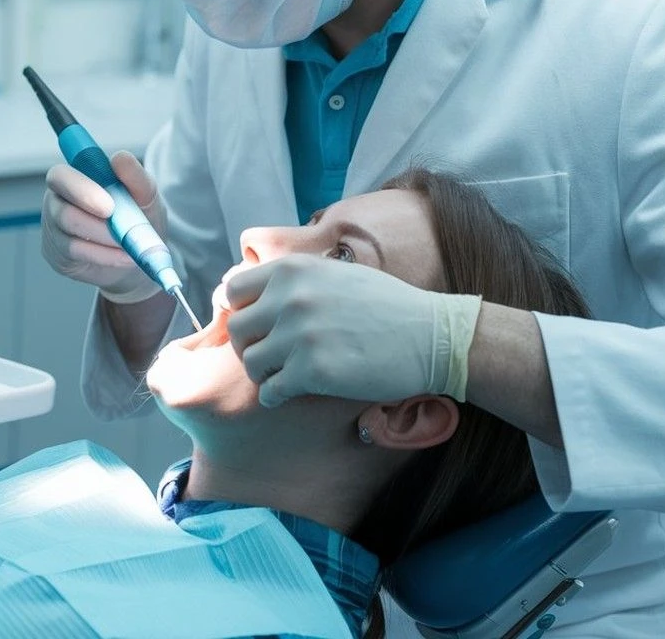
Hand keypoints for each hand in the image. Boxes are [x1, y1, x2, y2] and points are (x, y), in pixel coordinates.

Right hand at [41, 151, 165, 302]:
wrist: (139, 253)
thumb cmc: (138, 214)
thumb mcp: (145, 194)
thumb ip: (135, 176)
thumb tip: (119, 158)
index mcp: (73, 178)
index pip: (61, 177)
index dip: (81, 190)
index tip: (109, 206)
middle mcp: (57, 202)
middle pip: (63, 212)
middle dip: (96, 224)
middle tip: (123, 233)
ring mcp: (54, 232)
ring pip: (72, 237)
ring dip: (105, 240)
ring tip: (130, 244)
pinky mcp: (59, 256)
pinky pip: (78, 256)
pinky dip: (106, 256)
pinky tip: (124, 257)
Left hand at [223, 255, 482, 406]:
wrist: (431, 336)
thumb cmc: (384, 305)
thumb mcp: (333, 273)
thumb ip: (293, 281)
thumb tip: (249, 293)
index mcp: (293, 269)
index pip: (233, 290)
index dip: (242, 311)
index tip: (259, 327)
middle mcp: (291, 297)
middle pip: (236, 329)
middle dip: (250, 345)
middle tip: (272, 356)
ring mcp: (300, 333)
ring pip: (250, 362)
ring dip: (264, 373)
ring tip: (285, 375)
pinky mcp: (314, 371)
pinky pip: (271, 390)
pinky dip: (277, 396)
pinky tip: (294, 393)